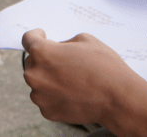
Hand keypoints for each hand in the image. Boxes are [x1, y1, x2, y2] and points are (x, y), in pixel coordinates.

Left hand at [21, 29, 146, 127]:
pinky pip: (46, 98)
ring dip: (49, 78)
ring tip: (72, 80)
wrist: (118, 99)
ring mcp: (39, 95)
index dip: (36, 35)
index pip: (28, 39)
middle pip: (33, 62)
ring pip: (38, 82)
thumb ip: (63, 43)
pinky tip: (72, 93)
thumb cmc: (104, 66)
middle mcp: (34, 74)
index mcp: (41, 52)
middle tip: (65, 62)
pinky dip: (55, 95)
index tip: (41, 36)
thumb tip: (55, 50)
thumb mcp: (84, 39)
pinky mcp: (47, 111)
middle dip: (45, 59)